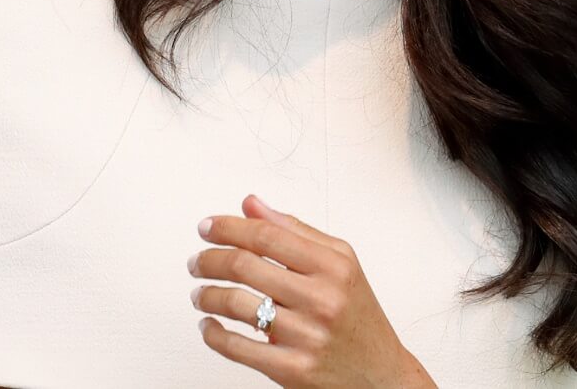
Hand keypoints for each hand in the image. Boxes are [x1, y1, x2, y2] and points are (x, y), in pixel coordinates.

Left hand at [190, 195, 437, 387]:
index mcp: (333, 266)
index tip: (208, 227)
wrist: (380, 373)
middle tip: (197, 261)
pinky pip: (236, 347)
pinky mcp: (292, 368)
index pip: (268, 236)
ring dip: (206, 295)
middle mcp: (322, 298)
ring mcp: (306, 335)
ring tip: (200, 293)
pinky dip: (212, 333)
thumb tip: (251, 205)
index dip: (229, 228)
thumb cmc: (357, 316)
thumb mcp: (339, 264)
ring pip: (235, 304)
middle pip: (245, 265)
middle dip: (209, 260)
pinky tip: (209, 324)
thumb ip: (294, 231)